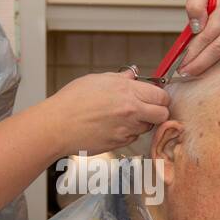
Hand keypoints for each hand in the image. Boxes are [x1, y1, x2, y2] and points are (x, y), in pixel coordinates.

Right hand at [50, 69, 168, 154]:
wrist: (57, 125)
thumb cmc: (71, 101)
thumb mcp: (96, 80)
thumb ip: (120, 78)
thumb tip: (132, 76)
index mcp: (127, 91)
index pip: (161, 96)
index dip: (160, 97)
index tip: (154, 97)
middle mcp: (131, 110)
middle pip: (162, 114)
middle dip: (158, 112)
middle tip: (147, 110)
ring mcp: (126, 129)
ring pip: (148, 128)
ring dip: (141, 123)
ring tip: (122, 118)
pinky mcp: (119, 143)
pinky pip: (132, 138)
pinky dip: (127, 133)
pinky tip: (111, 127)